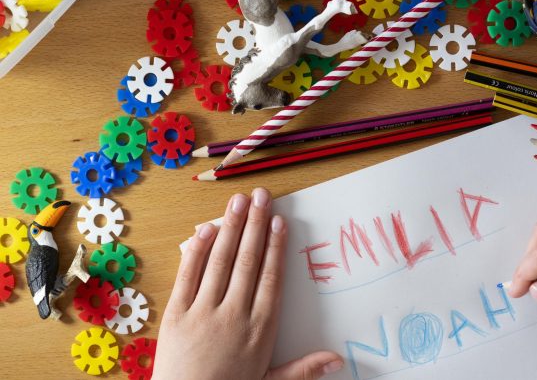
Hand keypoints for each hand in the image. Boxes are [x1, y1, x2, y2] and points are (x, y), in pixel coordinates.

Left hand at [153, 188, 342, 379]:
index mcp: (260, 329)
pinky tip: (205, 229)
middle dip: (255, 224)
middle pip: (248, 261)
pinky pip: (188, 276)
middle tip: (261, 196)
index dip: (275, 247)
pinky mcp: (177, 315)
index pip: (270, 278)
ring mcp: (203, 312)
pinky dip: (196, 251)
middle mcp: (234, 314)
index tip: (279, 221)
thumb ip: (304, 369)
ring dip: (230, 227)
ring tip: (238, 201)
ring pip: (220, 261)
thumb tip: (338, 360)